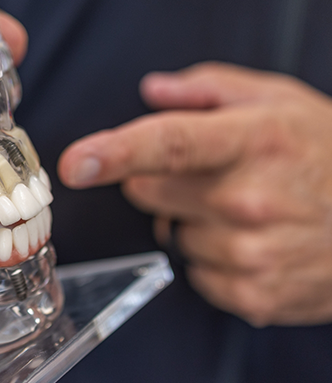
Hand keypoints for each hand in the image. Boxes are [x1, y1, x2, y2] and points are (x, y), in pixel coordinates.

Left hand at [58, 62, 331, 326]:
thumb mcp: (283, 102)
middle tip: (212, 176)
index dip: (115, 153)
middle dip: (163, 181)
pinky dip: (213, 260)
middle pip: (147, 191)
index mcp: (253, 141)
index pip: (169, 143)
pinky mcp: (253, 294)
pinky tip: (254, 244)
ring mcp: (250, 254)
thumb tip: (153, 90)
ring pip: (169, 235)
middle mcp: (248, 200)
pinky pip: (195, 273)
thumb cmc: (329, 158)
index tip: (77, 164)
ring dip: (194, 223)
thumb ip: (210, 88)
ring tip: (247, 213)